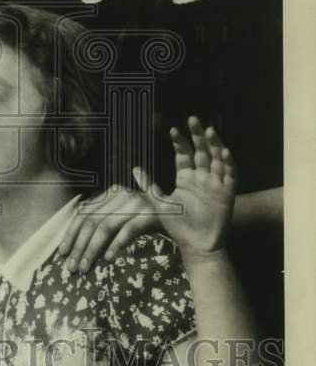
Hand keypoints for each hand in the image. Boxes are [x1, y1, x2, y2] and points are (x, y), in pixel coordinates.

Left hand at [60, 186, 159, 271]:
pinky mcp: (150, 213)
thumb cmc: (146, 221)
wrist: (181, 217)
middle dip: (79, 246)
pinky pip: (128, 230)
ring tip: (85, 267)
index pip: (84, 213)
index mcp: (110, 194)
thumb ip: (102, 224)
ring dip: (92, 249)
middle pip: (92, 222)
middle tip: (72, 268)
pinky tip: (109, 258)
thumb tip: (74, 244)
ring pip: (106, 226)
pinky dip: (117, 244)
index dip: (72, 234)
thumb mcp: (121, 219)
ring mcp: (135, 202)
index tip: (63, 253)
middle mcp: (120, 195)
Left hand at [133, 116, 236, 258]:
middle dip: (198, 136)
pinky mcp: (227, 193)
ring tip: (209, 131)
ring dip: (215, 145)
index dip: (180, 141)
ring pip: (217, 158)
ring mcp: (215, 184)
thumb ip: (148, 185)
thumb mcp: (159, 203)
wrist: (196, 245)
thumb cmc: (178, 226)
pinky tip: (224, 151)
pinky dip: (228, 163)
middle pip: (201, 151)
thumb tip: (134, 168)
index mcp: (186, 178)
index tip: (173, 130)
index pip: (184, 154)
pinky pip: (230, 174)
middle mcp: (202, 177)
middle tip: (193, 119)